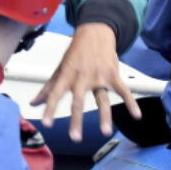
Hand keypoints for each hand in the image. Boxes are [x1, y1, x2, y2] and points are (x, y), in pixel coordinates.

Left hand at [32, 22, 140, 141]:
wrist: (95, 32)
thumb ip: (48, 88)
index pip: (55, 94)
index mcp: (67, 75)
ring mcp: (99, 76)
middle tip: (75, 137)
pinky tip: (136, 115)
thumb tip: (34, 103)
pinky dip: (130, 103)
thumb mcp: (60, 68)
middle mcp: (82, 77)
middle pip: (79, 101)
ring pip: (102, 99)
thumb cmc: (76, 52)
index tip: (47, 124)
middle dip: (76, 120)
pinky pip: (123, 91)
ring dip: (104, 116)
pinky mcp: (113, 75)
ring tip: (105, 132)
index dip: (50, 109)